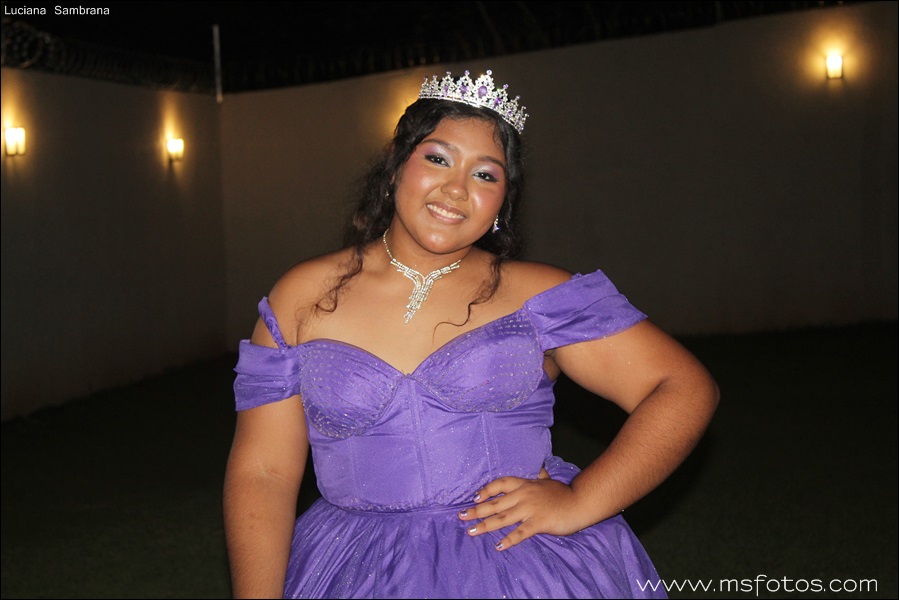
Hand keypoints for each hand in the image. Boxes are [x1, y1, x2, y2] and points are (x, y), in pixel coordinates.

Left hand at [458, 468, 589, 550]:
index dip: (486, 490)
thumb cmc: (563, 493)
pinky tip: (499, 546)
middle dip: (477, 510)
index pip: (500, 484)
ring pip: (502, 517)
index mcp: (525, 484)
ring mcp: (530, 509)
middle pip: (495, 503)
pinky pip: (520, 532)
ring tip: (472, 531)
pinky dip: (509, 540)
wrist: (580, 502)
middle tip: (461, 516)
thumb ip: (540, 476)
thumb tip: (539, 468)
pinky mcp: (538, 523)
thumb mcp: (548, 481)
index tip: (475, 497)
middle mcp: (524, 495)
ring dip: (485, 525)